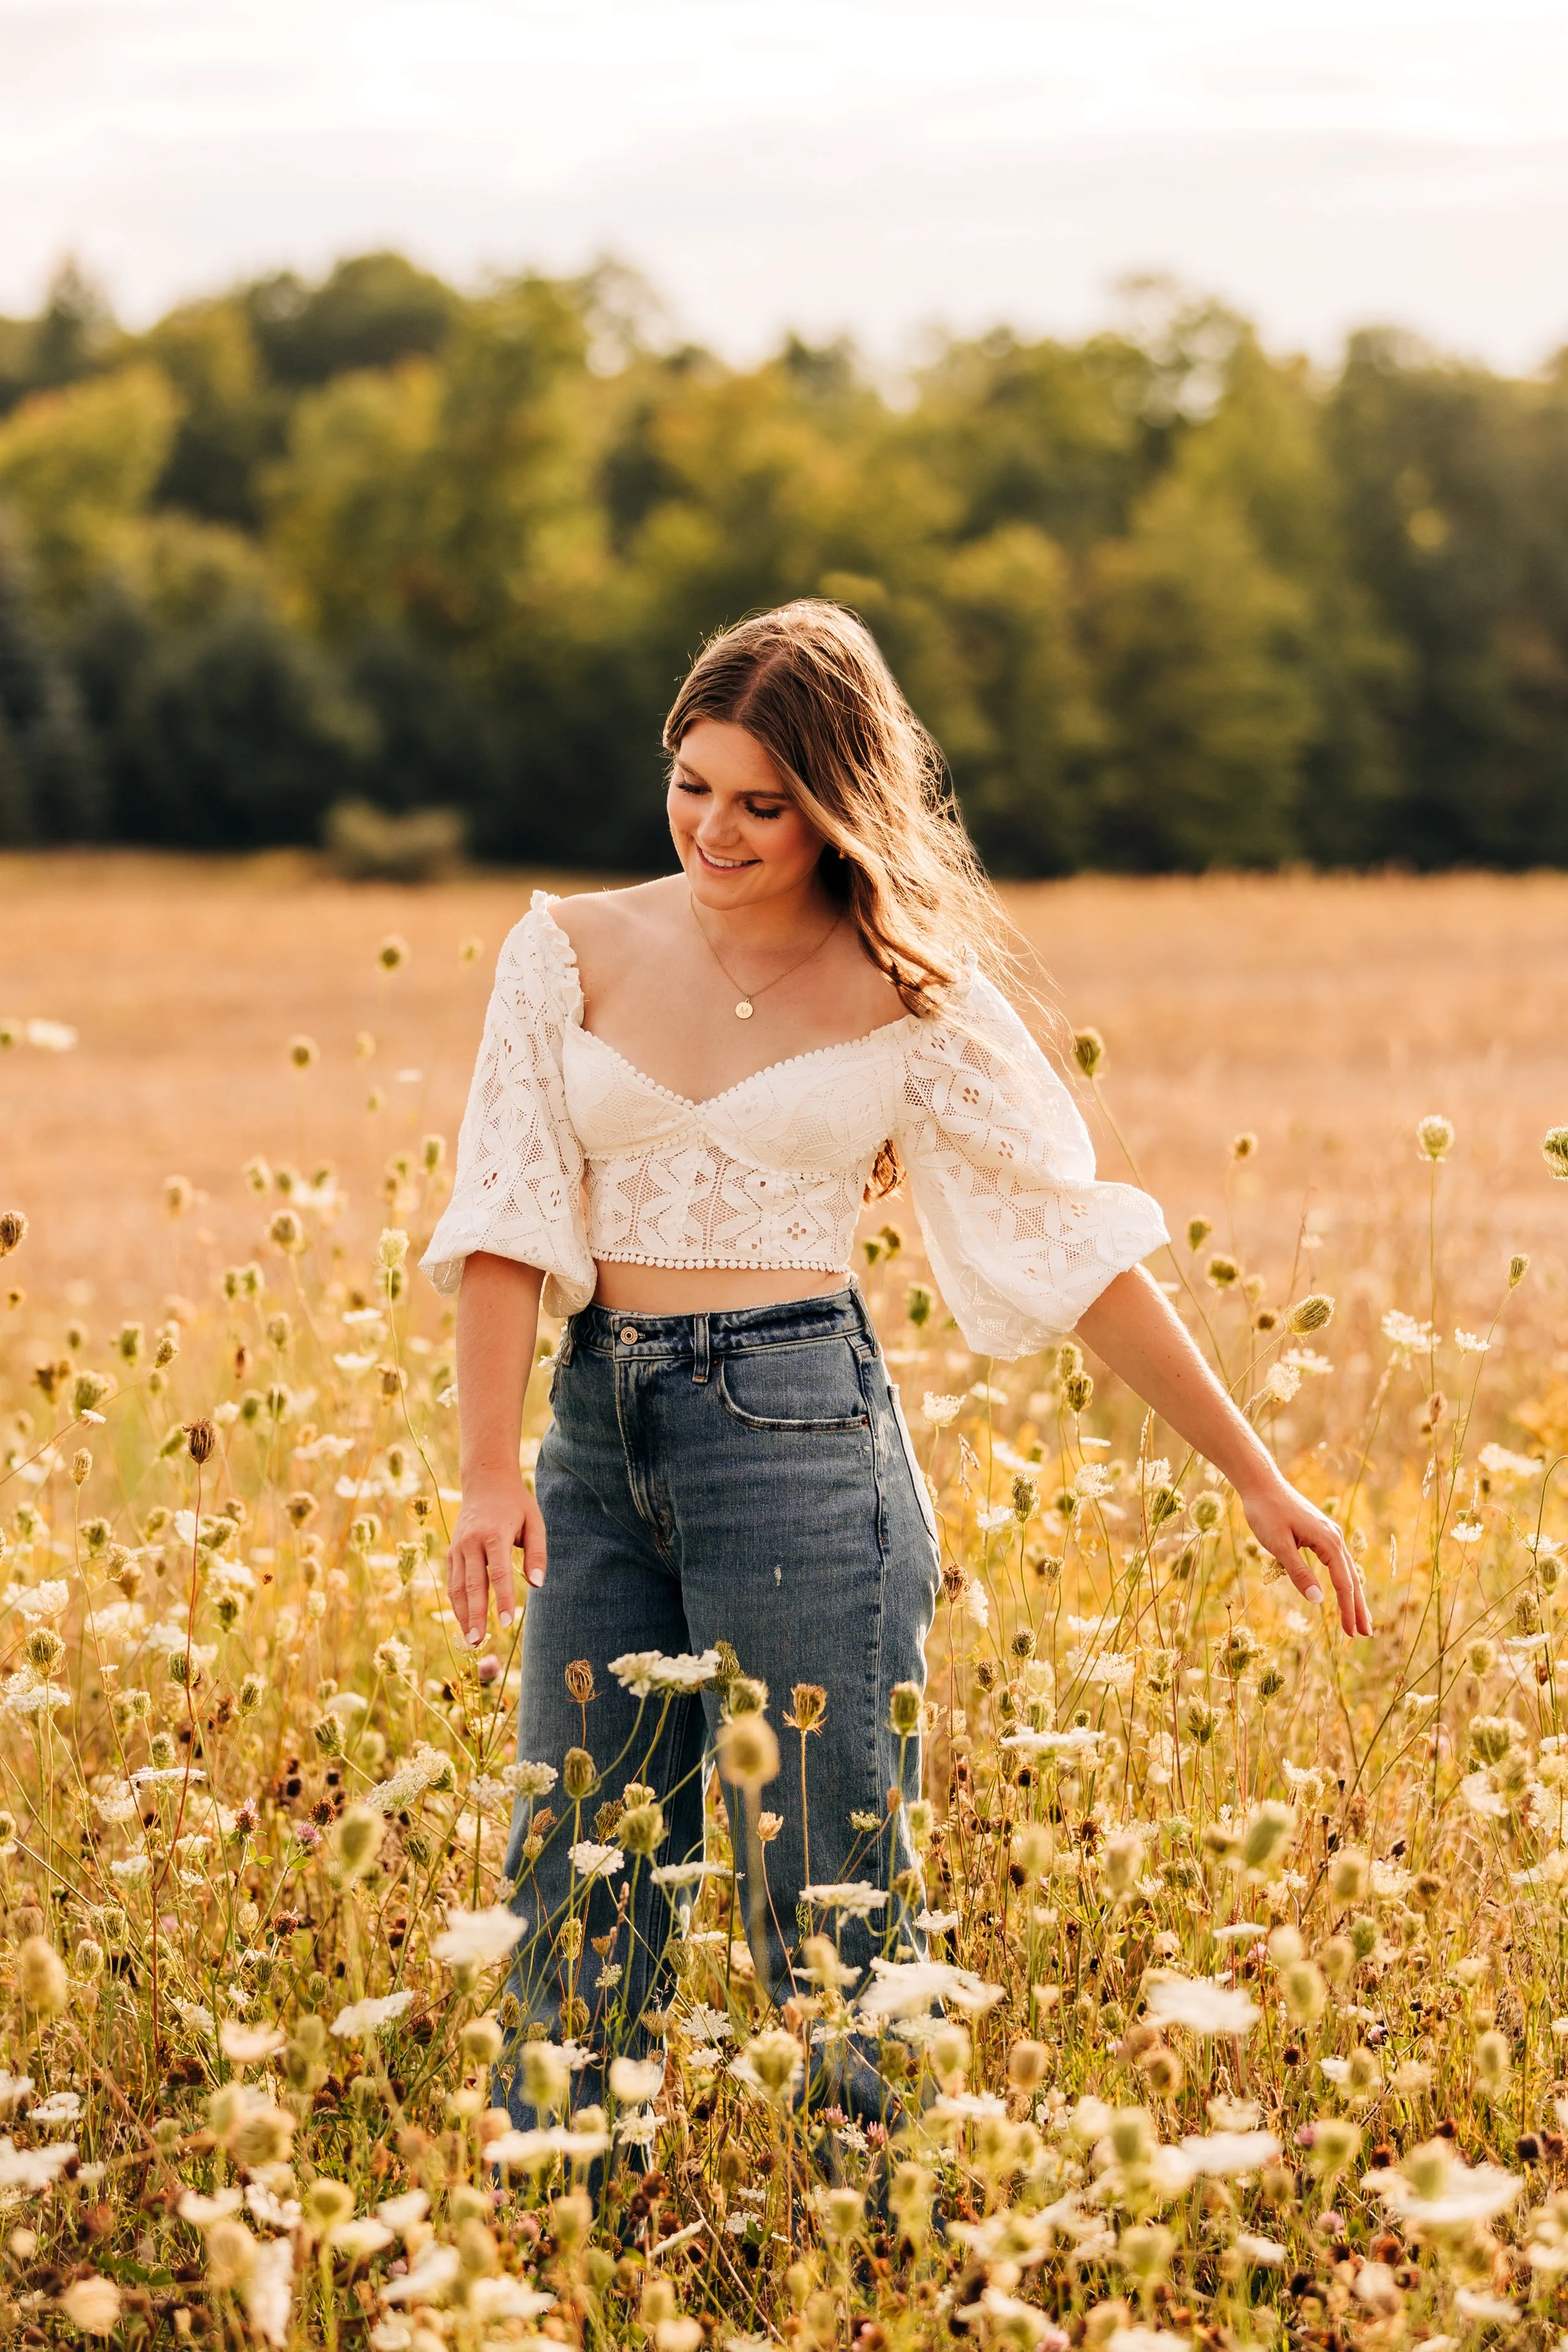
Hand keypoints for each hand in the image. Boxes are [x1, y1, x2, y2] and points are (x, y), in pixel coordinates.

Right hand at [447, 1474, 545, 1646]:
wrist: (485, 1481)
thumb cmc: (516, 1504)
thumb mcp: (534, 1522)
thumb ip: (537, 1553)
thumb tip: (537, 1584)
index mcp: (494, 1534)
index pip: (498, 1572)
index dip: (501, 1599)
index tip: (505, 1623)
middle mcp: (471, 1542)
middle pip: (473, 1584)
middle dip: (475, 1615)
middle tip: (479, 1642)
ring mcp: (458, 1547)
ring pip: (458, 1586)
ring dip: (462, 1614)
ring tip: (471, 1639)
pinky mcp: (452, 1551)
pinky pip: (452, 1580)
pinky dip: (456, 1602)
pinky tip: (463, 1620)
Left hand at [1237, 1475, 1371, 1636]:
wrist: (1261, 1483)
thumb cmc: (1266, 1512)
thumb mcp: (1279, 1545)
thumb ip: (1298, 1572)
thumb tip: (1318, 1600)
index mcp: (1328, 1542)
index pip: (1343, 1583)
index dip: (1347, 1610)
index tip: (1351, 1633)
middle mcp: (1334, 1537)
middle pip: (1351, 1578)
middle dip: (1358, 1607)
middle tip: (1365, 1634)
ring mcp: (1329, 1533)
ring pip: (1346, 1569)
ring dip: (1353, 1595)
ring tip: (1359, 1618)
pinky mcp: (1320, 1532)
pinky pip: (1338, 1561)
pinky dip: (1344, 1578)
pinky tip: (1344, 1587)